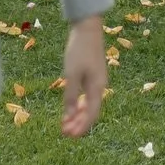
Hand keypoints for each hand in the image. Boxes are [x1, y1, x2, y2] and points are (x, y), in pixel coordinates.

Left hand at [60, 15, 106, 137]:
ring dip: (78, 116)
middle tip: (64, 133)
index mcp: (97, 88)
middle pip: (91, 112)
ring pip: (89, 105)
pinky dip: (79, 105)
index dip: (80, 127)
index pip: (90, 115)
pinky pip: (87, 96)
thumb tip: (68, 116)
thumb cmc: (79, 50)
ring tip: (66, 124)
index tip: (68, 136)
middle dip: (78, 124)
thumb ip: (70, 96)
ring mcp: (97, 80)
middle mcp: (100, 86)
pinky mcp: (93, 75)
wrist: (87, 28)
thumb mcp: (72, 74)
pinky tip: (71, 108)